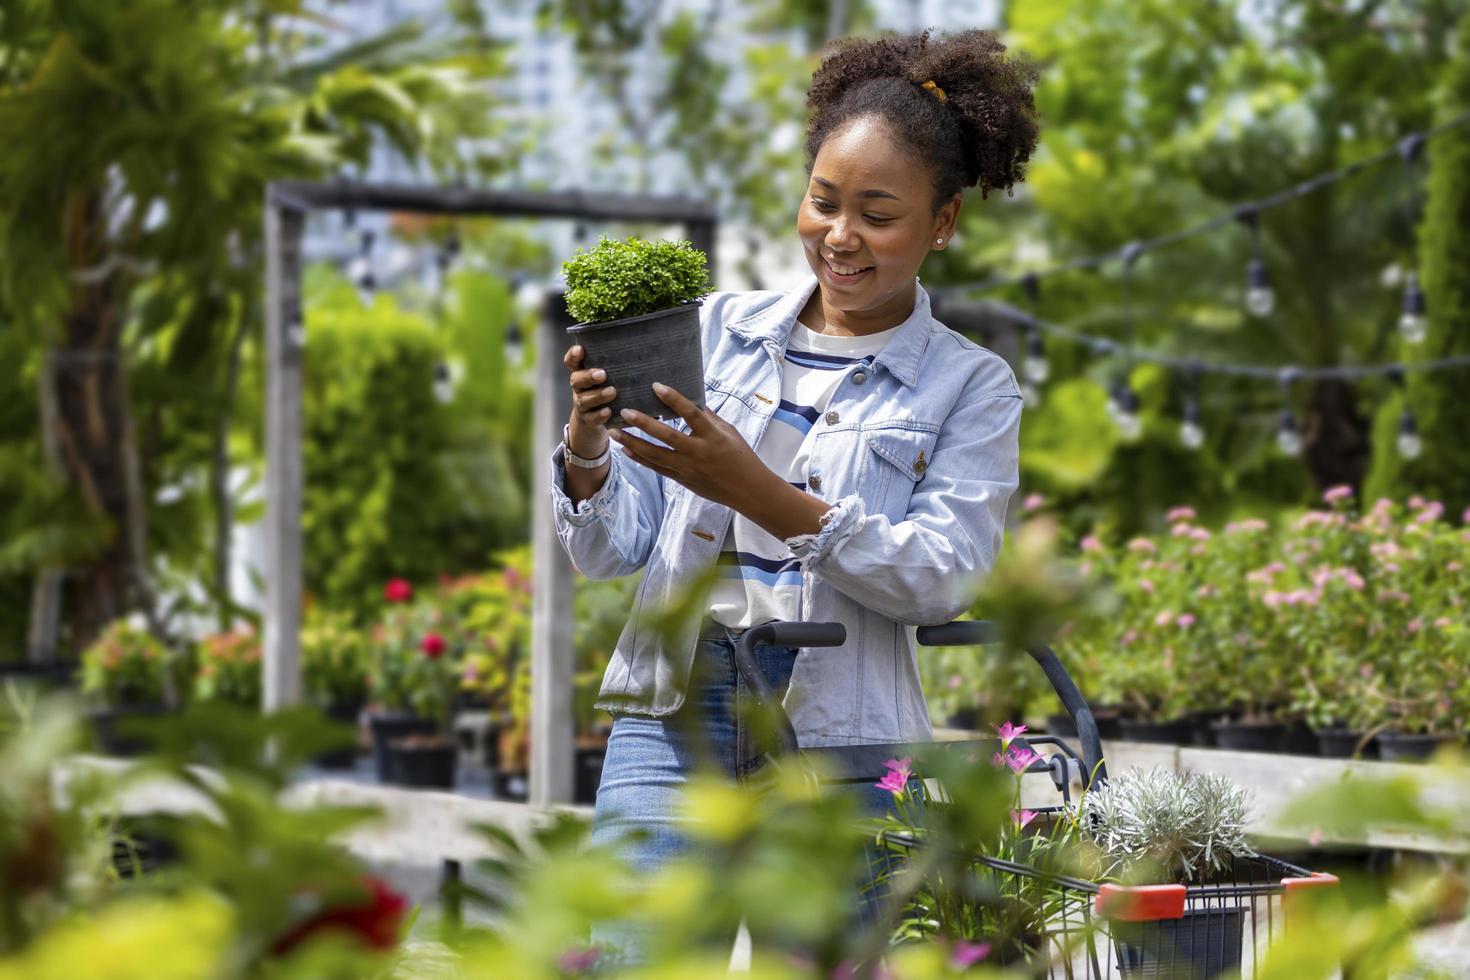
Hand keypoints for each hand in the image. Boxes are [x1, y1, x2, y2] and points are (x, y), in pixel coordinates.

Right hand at [563, 344, 615, 458]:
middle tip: (603, 374)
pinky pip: (592, 418)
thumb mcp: (608, 377)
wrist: (595, 420)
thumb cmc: (607, 391)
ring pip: (584, 400)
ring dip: (598, 395)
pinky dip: (600, 415)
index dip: (573, 355)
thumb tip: (647, 353)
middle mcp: (580, 388)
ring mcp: (583, 405)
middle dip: (589, 376)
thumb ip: (617, 366)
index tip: (581, 349)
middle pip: (576, 380)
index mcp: (583, 373)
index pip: (572, 362)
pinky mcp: (589, 420)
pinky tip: (609, 411)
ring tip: (612, 392)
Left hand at [608, 382, 771, 509]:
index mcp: (712, 436)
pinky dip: (640, 459)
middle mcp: (698, 452)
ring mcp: (688, 468)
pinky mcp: (682, 480)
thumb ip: (708, 417)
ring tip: (614, 433)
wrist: (747, 490)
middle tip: (624, 411)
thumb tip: (692, 398)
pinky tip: (626, 450)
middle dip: (643, 424)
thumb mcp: (729, 432)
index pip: (690, 413)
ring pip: (655, 455)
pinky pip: (657, 468)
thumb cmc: (740, 456)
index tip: (656, 386)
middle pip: (666, 436)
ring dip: (633, 443)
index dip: (673, 399)